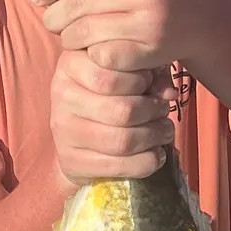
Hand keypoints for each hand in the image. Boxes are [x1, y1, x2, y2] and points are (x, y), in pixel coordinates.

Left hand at [32, 0, 224, 76]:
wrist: (213, 20)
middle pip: (79, 4)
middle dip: (55, 15)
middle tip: (48, 20)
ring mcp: (151, 21)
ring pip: (86, 32)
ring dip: (69, 37)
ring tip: (68, 35)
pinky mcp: (152, 51)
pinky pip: (103, 56)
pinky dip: (91, 55)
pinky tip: (91, 50)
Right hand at [49, 46, 173, 184]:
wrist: (76, 134)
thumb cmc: (107, 92)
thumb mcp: (127, 72)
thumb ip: (151, 74)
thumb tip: (169, 94)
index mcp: (71, 64)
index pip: (111, 73)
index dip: (140, 79)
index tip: (149, 83)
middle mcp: (61, 95)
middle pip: (122, 110)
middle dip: (153, 111)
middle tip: (163, 110)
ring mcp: (63, 131)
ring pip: (123, 140)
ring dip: (153, 137)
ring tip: (164, 131)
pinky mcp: (71, 161)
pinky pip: (120, 166)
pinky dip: (147, 162)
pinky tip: (155, 154)